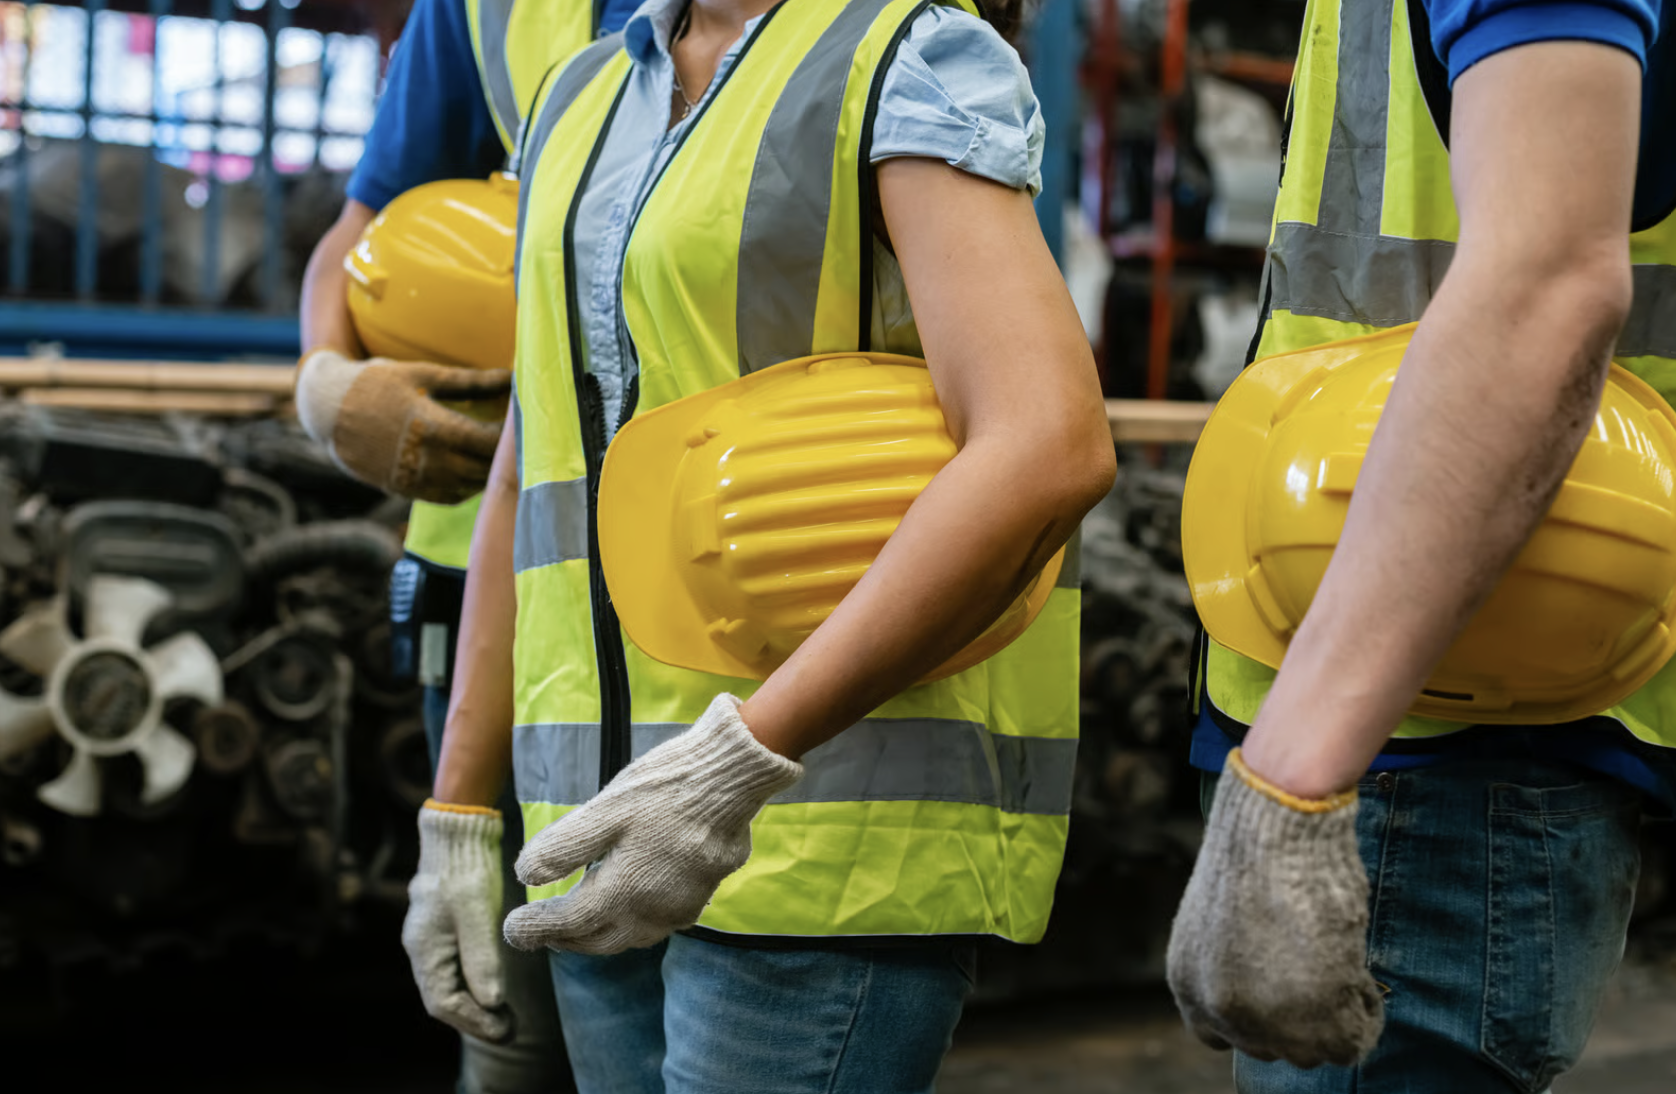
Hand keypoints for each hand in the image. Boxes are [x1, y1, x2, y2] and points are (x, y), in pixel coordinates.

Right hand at [294, 348, 510, 503]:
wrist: (326, 410)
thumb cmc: (377, 384)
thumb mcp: (423, 374)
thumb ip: (472, 382)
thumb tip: (513, 377)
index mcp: (434, 426)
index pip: (490, 442)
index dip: (513, 438)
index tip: (527, 426)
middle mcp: (427, 459)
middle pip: (485, 469)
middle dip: (506, 459)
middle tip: (525, 444)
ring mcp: (415, 480)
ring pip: (471, 488)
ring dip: (491, 475)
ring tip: (504, 457)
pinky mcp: (407, 491)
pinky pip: (451, 497)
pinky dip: (470, 487)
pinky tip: (477, 469)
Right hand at [402, 801, 513, 1042]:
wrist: (458, 831)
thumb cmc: (466, 869)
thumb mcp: (478, 912)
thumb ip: (482, 958)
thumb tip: (491, 1002)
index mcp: (425, 947)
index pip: (442, 1002)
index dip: (473, 1021)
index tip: (504, 1030)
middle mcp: (422, 947)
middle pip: (443, 998)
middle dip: (475, 1018)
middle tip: (510, 1030)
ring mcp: (431, 937)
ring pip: (448, 984)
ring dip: (475, 1004)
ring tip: (504, 1016)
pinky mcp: (444, 927)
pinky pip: (453, 968)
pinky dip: (472, 985)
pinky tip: (493, 987)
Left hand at [503, 694, 802, 954]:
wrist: (733, 777)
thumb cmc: (666, 787)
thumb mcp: (606, 809)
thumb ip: (564, 847)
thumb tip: (525, 876)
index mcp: (623, 891)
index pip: (567, 923)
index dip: (535, 928)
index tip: (512, 928)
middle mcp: (652, 911)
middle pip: (597, 939)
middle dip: (563, 939)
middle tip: (537, 933)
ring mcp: (681, 907)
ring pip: (628, 937)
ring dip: (597, 935)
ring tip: (576, 925)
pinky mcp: (702, 894)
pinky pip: (656, 924)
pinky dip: (629, 923)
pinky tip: (625, 904)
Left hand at [1166, 748, 1382, 1067]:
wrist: (1277, 820)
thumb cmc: (1259, 854)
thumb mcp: (1229, 925)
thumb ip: (1241, 969)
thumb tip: (1279, 990)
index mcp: (1188, 984)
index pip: (1218, 1033)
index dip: (1257, 1017)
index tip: (1284, 993)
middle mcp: (1218, 1010)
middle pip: (1267, 1048)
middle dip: (1297, 1020)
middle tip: (1323, 975)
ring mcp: (1265, 1020)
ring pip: (1310, 1052)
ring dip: (1332, 1017)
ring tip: (1342, 966)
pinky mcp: (1315, 1019)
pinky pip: (1349, 1043)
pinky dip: (1365, 1016)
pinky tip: (1360, 974)